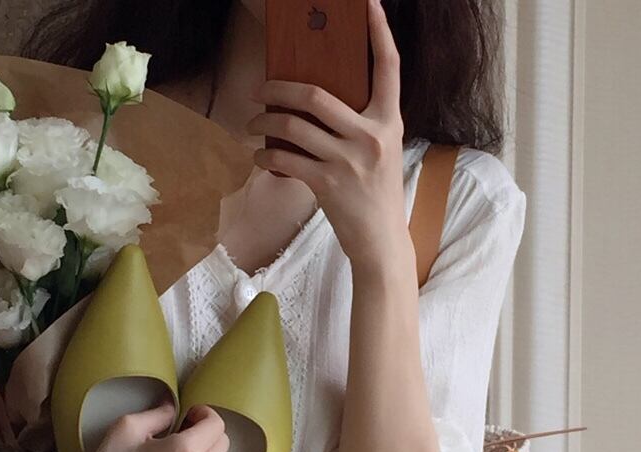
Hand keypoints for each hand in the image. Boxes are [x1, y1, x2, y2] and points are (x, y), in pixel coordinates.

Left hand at [247, 0, 408, 275]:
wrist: (380, 239)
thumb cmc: (377, 194)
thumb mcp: (381, 152)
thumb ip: (360, 125)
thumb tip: (316, 104)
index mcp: (388, 122)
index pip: (388, 67)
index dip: (378, 31)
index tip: (367, 4)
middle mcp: (370, 135)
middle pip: (315, 94)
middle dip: (278, 89)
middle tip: (261, 90)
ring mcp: (348, 160)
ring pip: (293, 126)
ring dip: (264, 122)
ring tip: (252, 124)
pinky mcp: (327, 184)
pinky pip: (285, 160)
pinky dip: (265, 158)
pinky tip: (258, 158)